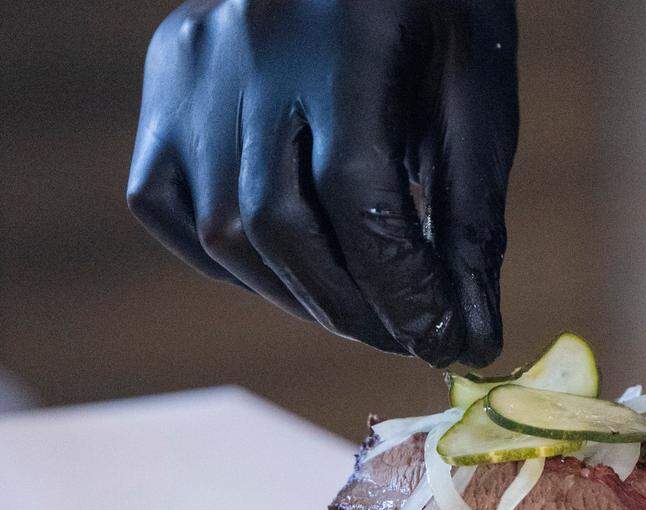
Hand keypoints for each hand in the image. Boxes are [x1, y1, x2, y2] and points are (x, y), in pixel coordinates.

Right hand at [127, 0, 517, 367]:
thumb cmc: (439, 18)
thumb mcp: (475, 104)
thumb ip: (471, 222)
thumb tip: (470, 338)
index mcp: (348, 39)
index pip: (358, 196)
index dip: (400, 288)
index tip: (441, 338)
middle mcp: (252, 47)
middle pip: (278, 225)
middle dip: (348, 306)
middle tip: (401, 335)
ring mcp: (196, 65)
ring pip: (223, 230)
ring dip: (294, 294)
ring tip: (355, 309)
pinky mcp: (167, 81)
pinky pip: (167, 205)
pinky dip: (227, 258)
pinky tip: (283, 265)